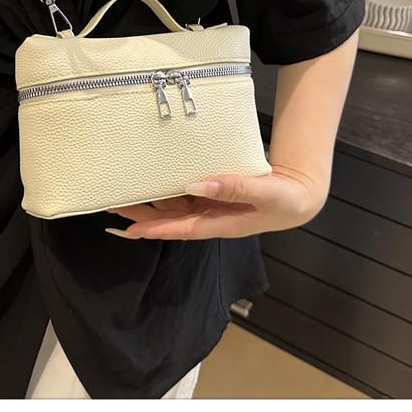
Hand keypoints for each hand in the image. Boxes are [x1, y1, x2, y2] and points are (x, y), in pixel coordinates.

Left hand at [103, 163, 327, 239]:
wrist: (299, 195)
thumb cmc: (285, 198)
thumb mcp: (264, 192)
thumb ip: (232, 187)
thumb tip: (195, 183)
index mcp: (221, 223)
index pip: (182, 228)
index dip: (156, 229)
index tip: (130, 229)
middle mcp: (210, 217)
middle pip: (169, 219)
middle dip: (141, 216)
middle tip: (111, 207)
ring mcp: (211, 207)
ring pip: (173, 208)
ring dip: (149, 203)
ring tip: (121, 195)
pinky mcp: (213, 195)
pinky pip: (184, 195)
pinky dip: (166, 190)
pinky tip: (151, 183)